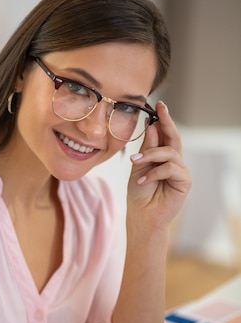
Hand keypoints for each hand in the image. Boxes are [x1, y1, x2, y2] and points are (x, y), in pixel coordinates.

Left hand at [127, 101, 190, 228]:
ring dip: (151, 155)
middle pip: (173, 138)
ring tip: (137, 163)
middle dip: (166, 122)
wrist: (142, 217)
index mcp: (162, 157)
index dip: (162, 120)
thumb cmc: (139, 195)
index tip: (158, 105)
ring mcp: (180, 171)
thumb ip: (147, 149)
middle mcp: (174, 162)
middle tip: (160, 109)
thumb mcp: (139, 167)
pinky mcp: (184, 181)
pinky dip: (155, 173)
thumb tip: (152, 125)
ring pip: (169, 153)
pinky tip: (144, 181)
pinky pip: (170, 168)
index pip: (164, 135)